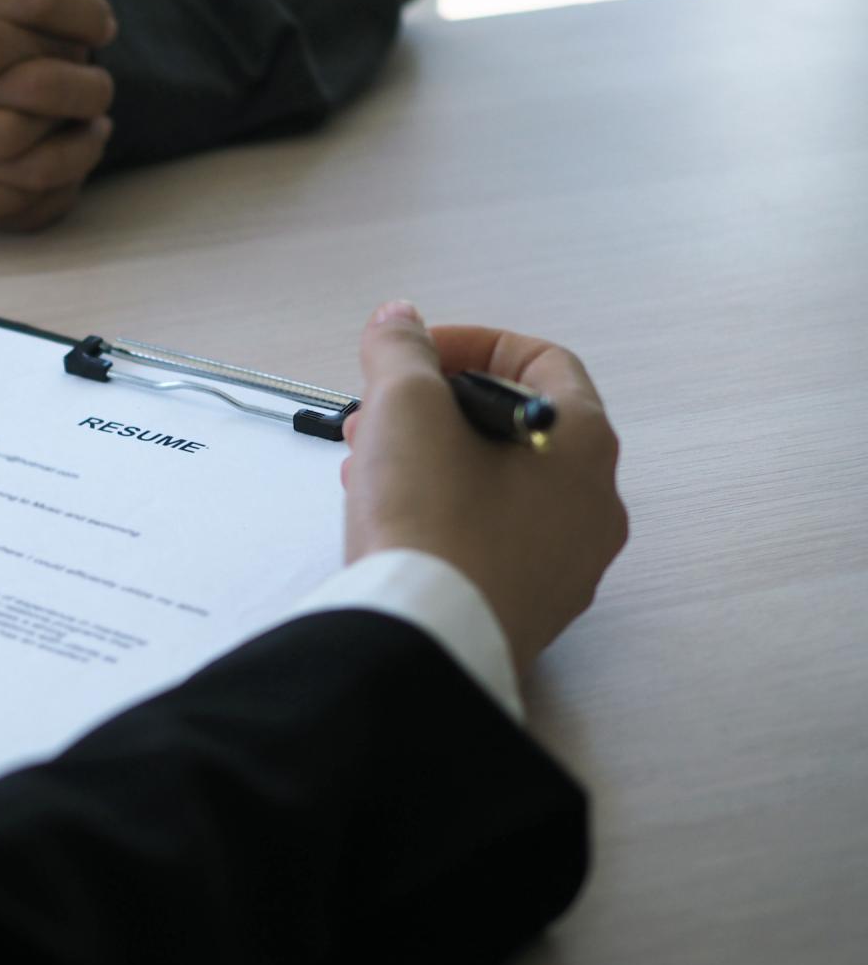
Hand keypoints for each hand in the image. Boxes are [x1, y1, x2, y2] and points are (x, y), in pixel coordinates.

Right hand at [340, 301, 627, 674]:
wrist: (425, 642)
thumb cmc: (430, 523)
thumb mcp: (404, 406)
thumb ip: (402, 350)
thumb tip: (400, 321)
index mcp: (583, 445)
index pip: (543, 361)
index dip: (473, 345)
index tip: (417, 356)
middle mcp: (594, 506)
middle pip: (517, 425)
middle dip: (438, 409)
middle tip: (379, 415)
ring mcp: (568, 565)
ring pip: (501, 487)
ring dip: (436, 462)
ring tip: (370, 468)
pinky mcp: (530, 609)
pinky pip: (493, 541)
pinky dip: (446, 516)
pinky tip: (392, 522)